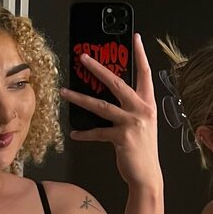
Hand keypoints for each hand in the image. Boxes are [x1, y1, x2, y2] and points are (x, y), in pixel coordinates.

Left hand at [61, 33, 160, 189]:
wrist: (148, 175)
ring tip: (64, 92)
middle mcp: (142, 110)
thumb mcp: (142, 123)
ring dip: (80, 98)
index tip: (135, 38)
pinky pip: (98, 132)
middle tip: (83, 57)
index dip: (140, 55)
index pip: (145, 73)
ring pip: (101, 105)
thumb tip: (108, 94)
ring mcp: (133, 123)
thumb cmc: (142, 148)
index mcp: (148, 103)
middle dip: (98, 68)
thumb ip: (130, 107)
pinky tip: (74, 133)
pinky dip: (85, 133)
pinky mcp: (122, 138)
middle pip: (117, 82)